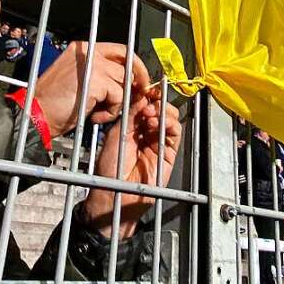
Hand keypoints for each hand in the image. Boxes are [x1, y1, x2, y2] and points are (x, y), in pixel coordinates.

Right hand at [33, 42, 149, 137]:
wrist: (35, 113)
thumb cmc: (52, 102)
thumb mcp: (76, 78)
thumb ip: (100, 73)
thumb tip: (127, 79)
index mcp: (84, 48)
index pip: (121, 50)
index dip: (134, 65)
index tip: (140, 80)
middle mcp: (89, 51)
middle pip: (127, 64)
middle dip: (131, 85)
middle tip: (125, 101)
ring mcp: (93, 64)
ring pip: (124, 82)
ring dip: (117, 102)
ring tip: (99, 112)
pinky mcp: (96, 80)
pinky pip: (119, 97)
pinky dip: (111, 112)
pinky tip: (94, 117)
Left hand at [80, 89, 180, 238]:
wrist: (115, 194)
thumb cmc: (109, 169)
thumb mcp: (117, 136)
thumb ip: (130, 116)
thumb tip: (140, 97)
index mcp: (131, 127)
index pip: (144, 105)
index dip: (146, 96)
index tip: (145, 88)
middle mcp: (145, 133)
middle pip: (159, 109)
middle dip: (156, 102)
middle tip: (149, 100)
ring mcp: (158, 143)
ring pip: (169, 119)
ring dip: (162, 111)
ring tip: (151, 114)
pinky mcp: (168, 154)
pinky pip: (174, 134)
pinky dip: (169, 124)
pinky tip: (157, 123)